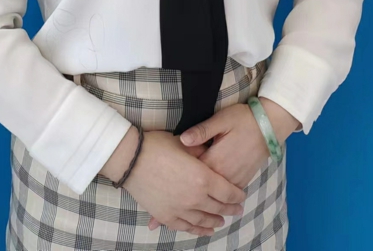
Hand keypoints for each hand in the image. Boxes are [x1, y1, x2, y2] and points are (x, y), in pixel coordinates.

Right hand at [120, 129, 246, 237]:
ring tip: (221, 221)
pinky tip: (204, 230)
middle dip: (230, 209)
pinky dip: (198, 230)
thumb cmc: (157, 145)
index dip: (236, 195)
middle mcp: (195, 197)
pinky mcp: (166, 216)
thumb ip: (200, 151)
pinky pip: (186, 227)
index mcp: (203, 177)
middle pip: (218, 207)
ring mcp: (180, 209)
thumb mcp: (184, 143)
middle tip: (237, 209)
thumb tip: (207, 154)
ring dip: (215, 221)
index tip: (241, 196)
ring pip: (204, 220)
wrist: (130, 158)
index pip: (227, 191)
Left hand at [147, 98, 298, 231]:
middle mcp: (224, 175)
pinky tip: (202, 216)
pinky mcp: (241, 181)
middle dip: (177, 204)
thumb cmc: (243, 119)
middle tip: (155, 221)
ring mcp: (234, 180)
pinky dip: (211, 208)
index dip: (172, 183)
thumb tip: (182, 139)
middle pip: (198, 194)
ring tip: (172, 221)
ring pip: (211, 201)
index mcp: (215, 160)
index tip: (153, 191)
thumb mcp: (221, 120)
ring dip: (193, 212)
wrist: (269, 126)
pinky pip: (224, 199)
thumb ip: (201, 131)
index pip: (191, 174)